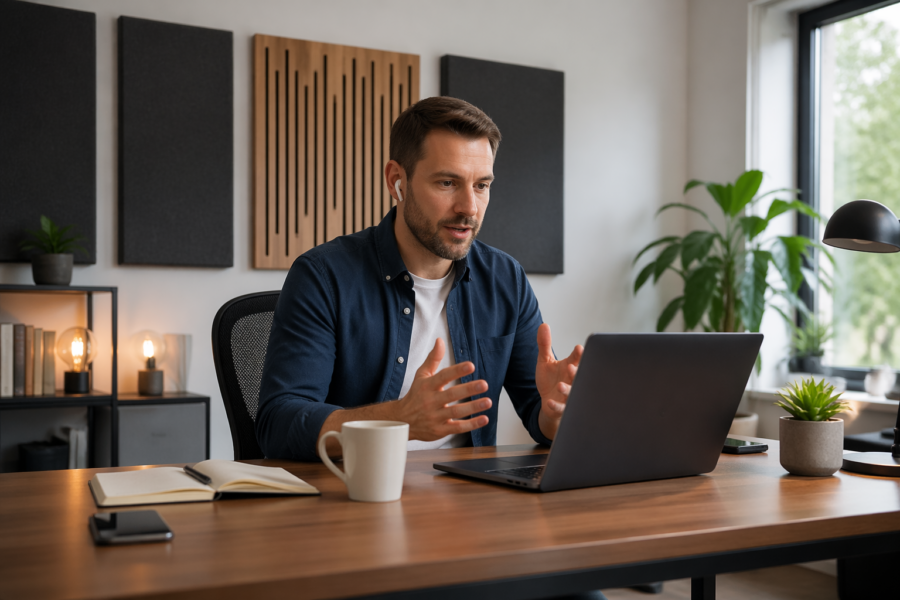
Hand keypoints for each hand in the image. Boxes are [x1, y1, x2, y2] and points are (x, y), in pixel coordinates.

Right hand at [393, 339, 491, 440]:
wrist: (402, 420)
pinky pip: (457, 428)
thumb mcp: (421, 375)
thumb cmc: (415, 395)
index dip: (457, 371)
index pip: (443, 376)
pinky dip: (471, 425)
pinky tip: (484, 419)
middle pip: (451, 395)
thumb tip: (440, 341)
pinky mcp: (440, 430)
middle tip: (484, 384)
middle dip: (468, 389)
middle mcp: (430, 401)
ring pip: (455, 412)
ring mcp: (435, 416)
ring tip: (488, 401)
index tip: (471, 366)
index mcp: (427, 386)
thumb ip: (433, 359)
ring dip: (473, 407)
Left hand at [535, 323, 582, 439]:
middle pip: (578, 376)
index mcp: (570, 367)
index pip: (577, 359)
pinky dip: (556, 405)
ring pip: (572, 393)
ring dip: (567, 390)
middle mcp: (572, 380)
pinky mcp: (562, 407)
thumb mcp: (545, 360)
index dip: (579, 355)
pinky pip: (561, 407)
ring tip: (560, 385)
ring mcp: (568, 395)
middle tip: (572, 367)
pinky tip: (549, 402)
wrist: (549, 401)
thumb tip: (543, 325)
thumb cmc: (550, 379)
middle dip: (576, 372)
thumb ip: (544, 344)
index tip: (579, 349)